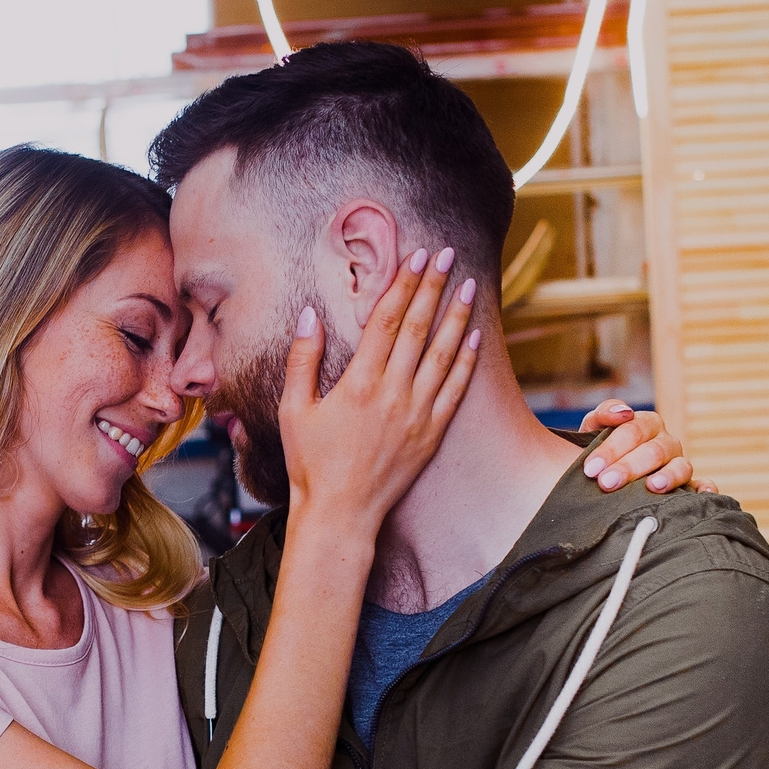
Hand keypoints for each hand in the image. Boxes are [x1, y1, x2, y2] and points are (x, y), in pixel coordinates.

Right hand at [282, 247, 481, 533]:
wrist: (341, 514)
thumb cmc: (311, 464)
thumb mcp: (294, 409)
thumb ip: (303, 359)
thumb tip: (309, 314)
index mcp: (358, 382)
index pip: (386, 319)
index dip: (404, 283)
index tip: (417, 256)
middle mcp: (393, 393)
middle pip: (418, 327)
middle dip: (434, 286)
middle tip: (449, 254)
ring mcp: (417, 414)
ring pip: (443, 354)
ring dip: (457, 316)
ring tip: (469, 285)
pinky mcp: (431, 434)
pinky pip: (455, 390)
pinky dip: (467, 362)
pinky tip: (475, 338)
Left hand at [578, 401, 705, 493]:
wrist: (604, 479)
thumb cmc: (599, 455)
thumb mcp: (593, 431)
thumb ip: (602, 415)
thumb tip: (623, 412)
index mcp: (645, 424)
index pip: (633, 430)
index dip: (611, 448)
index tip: (591, 469)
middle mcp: (666, 442)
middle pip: (654, 450)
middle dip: (629, 467)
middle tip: (606, 483)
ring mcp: (679, 463)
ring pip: (681, 466)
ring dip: (668, 476)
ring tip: (653, 487)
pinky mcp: (690, 485)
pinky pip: (702, 485)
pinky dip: (705, 488)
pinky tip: (703, 494)